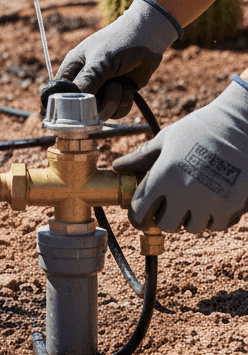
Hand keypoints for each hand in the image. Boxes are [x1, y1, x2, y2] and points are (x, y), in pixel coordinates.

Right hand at [55, 0, 181, 118]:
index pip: (59, 94)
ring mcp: (100, 91)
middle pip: (80, 109)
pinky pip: (116, 113)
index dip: (65, 105)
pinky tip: (129, 88)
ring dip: (114, 101)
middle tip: (110, 88)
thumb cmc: (119, 43)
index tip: (77, 110)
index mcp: (72, 71)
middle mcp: (83, 83)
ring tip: (121, 84)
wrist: (149, 39)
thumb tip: (73, 102)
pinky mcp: (116, 97)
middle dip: (97, 104)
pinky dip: (124, 103)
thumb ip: (87, 80)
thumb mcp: (101, 60)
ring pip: (100, 113)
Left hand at [113, 78, 247, 233]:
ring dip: (190, 218)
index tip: (139, 215)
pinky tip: (212, 201)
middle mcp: (185, 193)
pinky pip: (217, 225)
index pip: (140, 211)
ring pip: (193, 228)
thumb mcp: (166, 140)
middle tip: (168, 206)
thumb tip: (119, 166)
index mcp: (164, 177)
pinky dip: (213, 218)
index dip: (137, 216)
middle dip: (164, 217)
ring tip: (192, 201)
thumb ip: (141, 157)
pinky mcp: (232, 206)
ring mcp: (210, 202)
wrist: (241, 126)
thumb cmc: (200, 130)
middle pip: (166, 225)